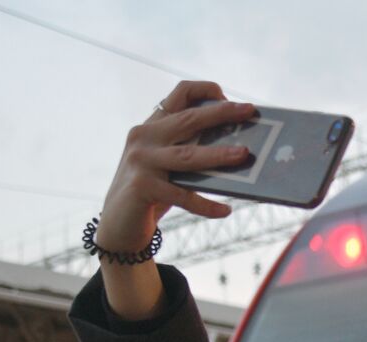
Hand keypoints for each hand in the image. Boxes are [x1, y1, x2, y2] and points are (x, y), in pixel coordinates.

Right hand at [96, 81, 257, 252]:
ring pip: (188, 155)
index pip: (179, 94)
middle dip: (222, 113)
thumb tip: (238, 149)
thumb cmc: (152, 194)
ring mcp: (141, 160)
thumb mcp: (168, 165)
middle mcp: (144, 137)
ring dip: (219, 154)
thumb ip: (190, 151)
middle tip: (248, 111)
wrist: (118, 225)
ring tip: (244, 154)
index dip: (206, 90)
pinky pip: (182, 195)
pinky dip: (206, 205)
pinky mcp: (142, 187)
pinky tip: (225, 211)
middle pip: (189, 119)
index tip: (230, 100)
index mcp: (153, 126)